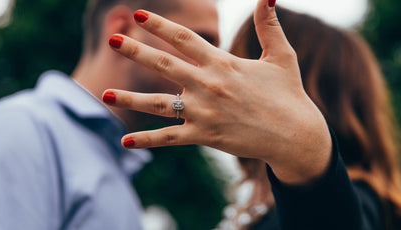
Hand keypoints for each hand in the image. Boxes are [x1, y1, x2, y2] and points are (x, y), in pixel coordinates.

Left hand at [104, 0, 331, 184]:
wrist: (296, 136)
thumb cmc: (289, 94)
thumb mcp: (281, 56)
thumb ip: (269, 26)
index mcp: (224, 63)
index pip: (185, 39)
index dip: (161, 25)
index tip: (138, 16)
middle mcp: (209, 86)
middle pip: (164, 65)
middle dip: (136, 52)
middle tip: (113, 40)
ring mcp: (205, 113)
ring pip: (159, 104)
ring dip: (130, 98)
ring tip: (105, 93)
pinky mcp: (205, 137)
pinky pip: (170, 138)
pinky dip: (147, 139)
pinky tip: (125, 140)